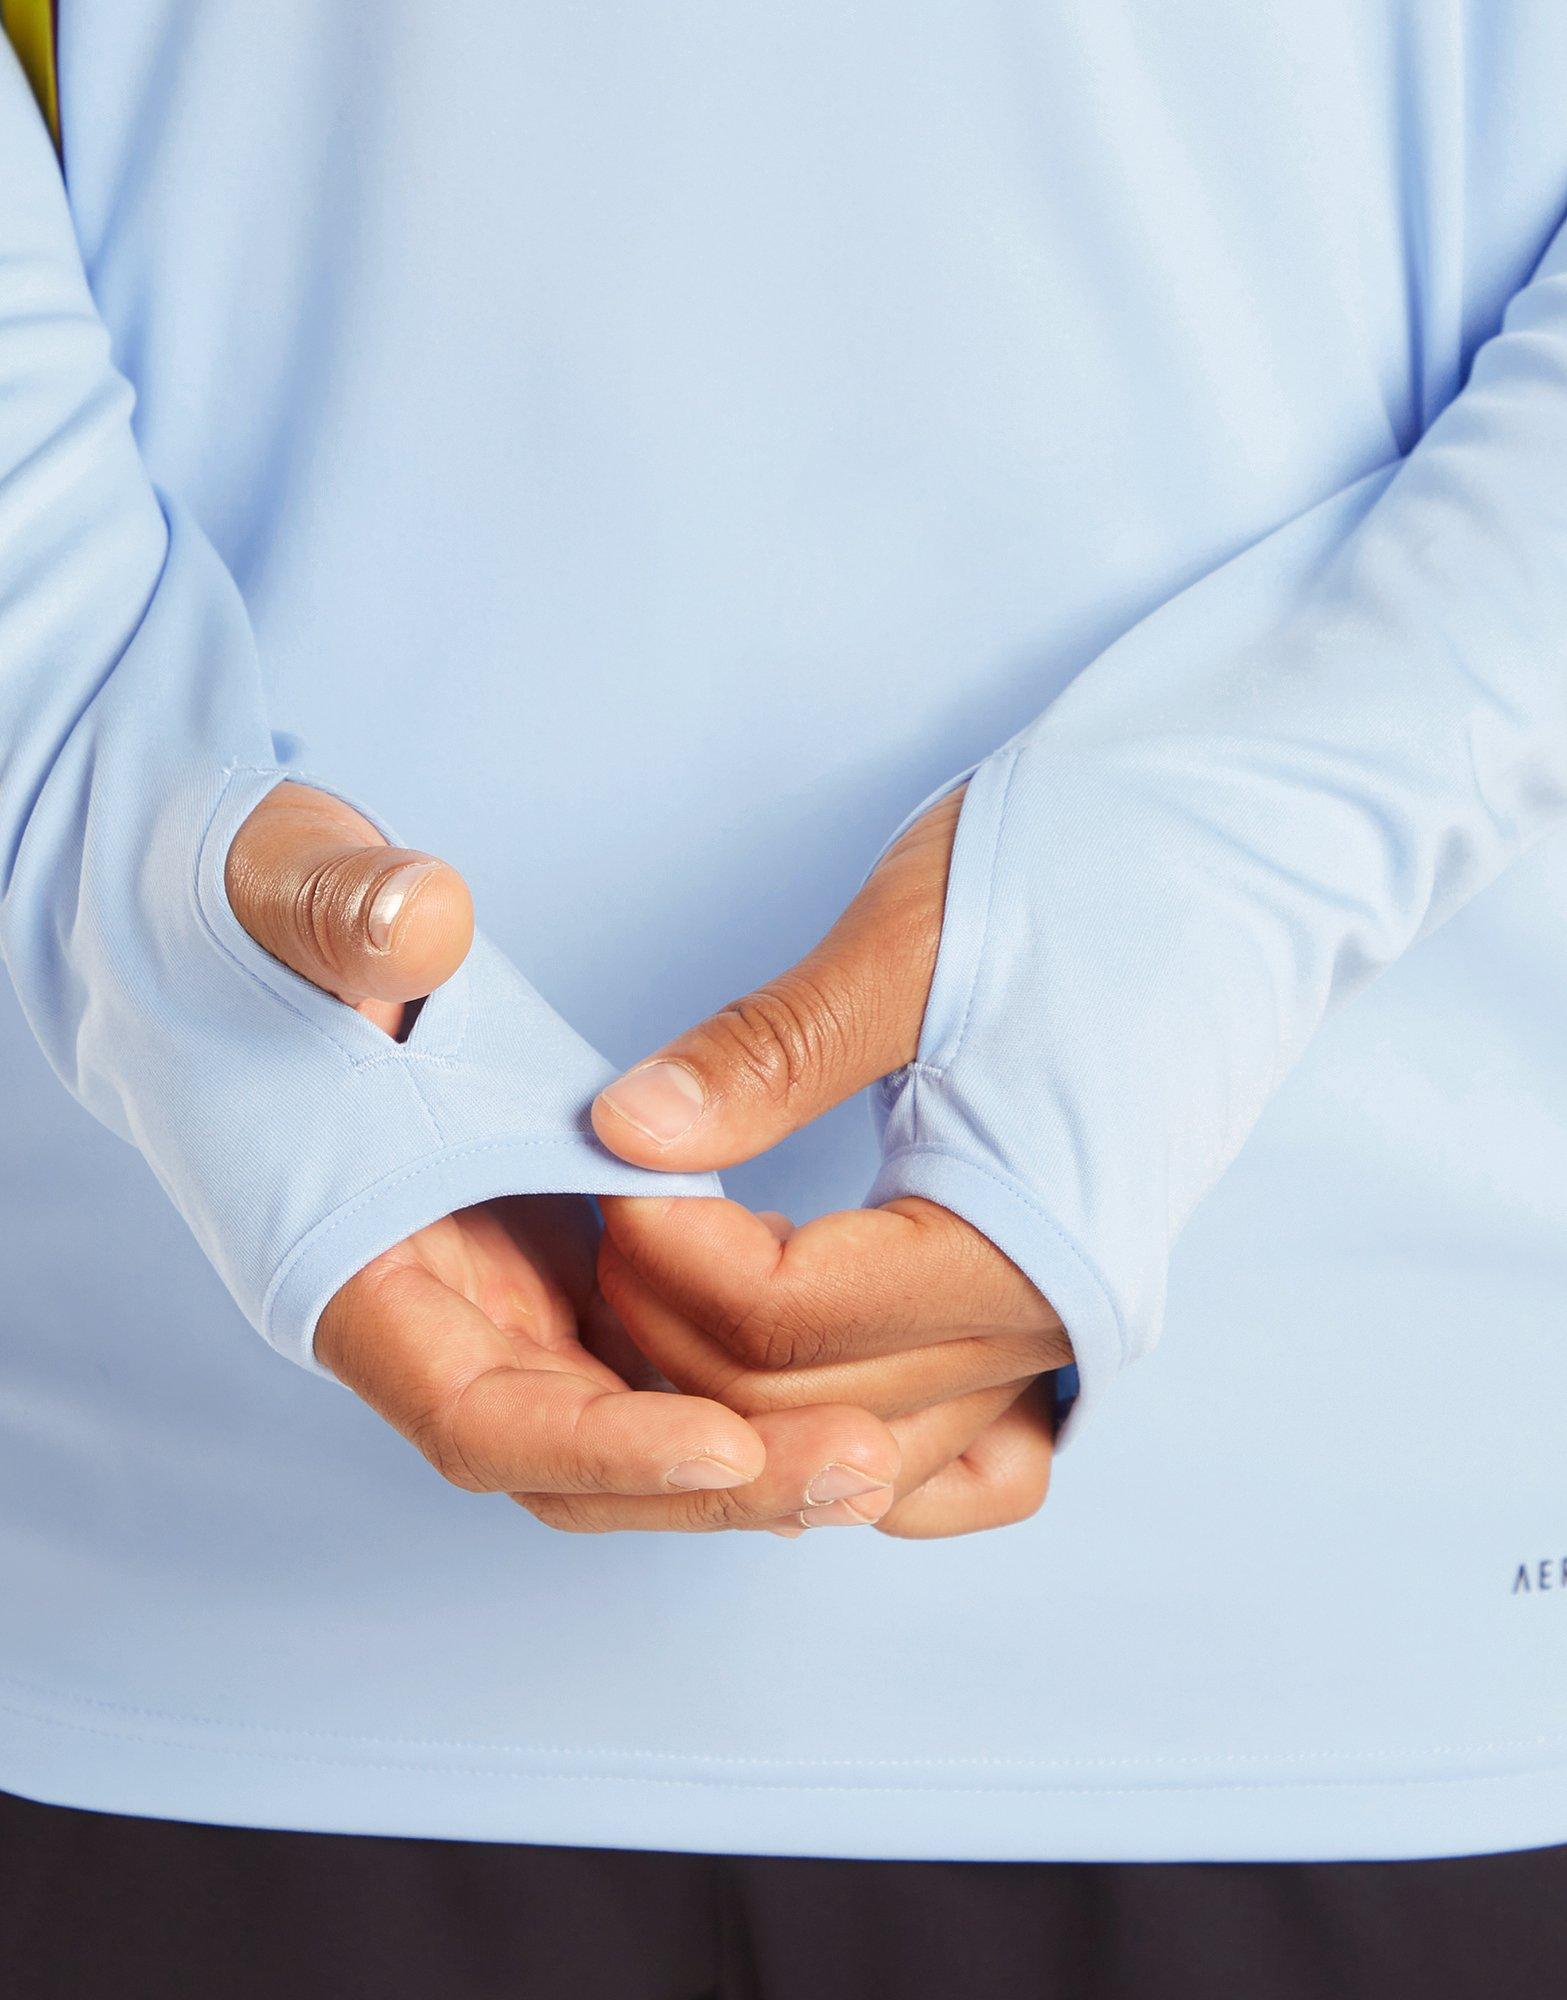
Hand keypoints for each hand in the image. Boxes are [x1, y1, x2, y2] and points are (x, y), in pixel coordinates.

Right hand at [227, 782, 899, 1528]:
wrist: (243, 917)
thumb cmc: (252, 914)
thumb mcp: (289, 887)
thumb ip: (342, 911)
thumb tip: (422, 921)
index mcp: (346, 1261)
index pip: (475, 1416)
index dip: (599, 1447)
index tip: (730, 1440)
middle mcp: (423, 1310)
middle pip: (569, 1458)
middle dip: (708, 1479)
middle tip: (861, 1471)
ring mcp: (489, 1288)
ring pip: (621, 1418)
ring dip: (741, 1449)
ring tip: (879, 1455)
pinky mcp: (545, 1247)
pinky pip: (647, 1344)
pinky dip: (735, 1368)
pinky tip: (838, 1364)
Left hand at [591, 789, 1072, 1537]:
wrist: (1238, 856)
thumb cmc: (1094, 873)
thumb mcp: (909, 948)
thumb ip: (766, 1059)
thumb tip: (625, 1132)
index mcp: (1025, 1241)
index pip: (782, 1324)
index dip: (663, 1259)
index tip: (605, 1173)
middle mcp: (1053, 1324)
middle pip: (800, 1406)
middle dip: (672, 1323)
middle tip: (615, 1206)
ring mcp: (1062, 1334)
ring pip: (860, 1445)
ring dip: (739, 1389)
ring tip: (667, 1274)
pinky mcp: (1058, 1315)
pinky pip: (959, 1455)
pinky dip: (861, 1436)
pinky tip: (790, 1384)